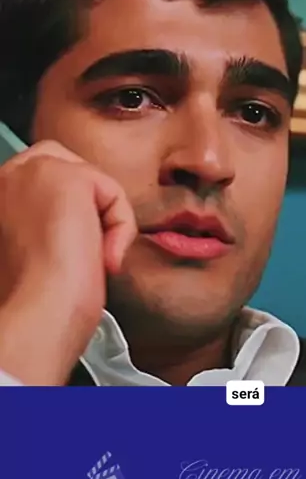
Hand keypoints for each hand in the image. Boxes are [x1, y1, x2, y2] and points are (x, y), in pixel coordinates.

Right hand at [0, 140, 136, 384]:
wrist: (38, 313)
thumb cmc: (32, 300)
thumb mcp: (28, 249)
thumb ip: (41, 222)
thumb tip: (79, 221)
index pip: (37, 175)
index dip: (65, 206)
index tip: (74, 247)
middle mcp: (5, 176)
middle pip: (67, 165)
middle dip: (88, 200)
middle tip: (88, 250)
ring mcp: (32, 169)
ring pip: (94, 181)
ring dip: (105, 222)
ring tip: (92, 259)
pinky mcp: (67, 175)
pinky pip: (113, 192)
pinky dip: (120, 226)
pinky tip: (103, 258)